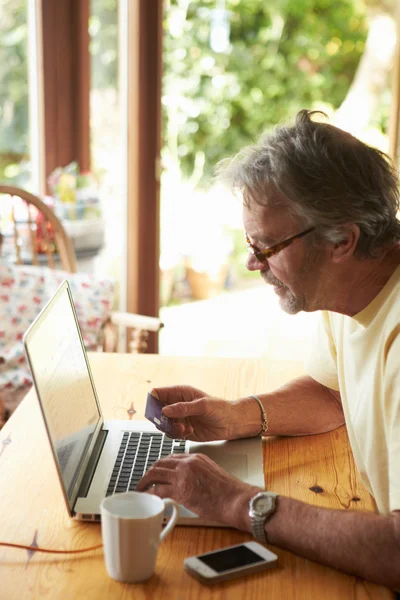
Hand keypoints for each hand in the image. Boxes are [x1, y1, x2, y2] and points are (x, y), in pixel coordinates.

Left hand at [136, 453, 260, 530]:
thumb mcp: (211, 473)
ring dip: (145, 482)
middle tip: (144, 481)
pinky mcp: (181, 490)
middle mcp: (188, 462)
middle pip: (160, 463)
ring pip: (156, 474)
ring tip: (141, 490)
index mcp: (196, 457)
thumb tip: (187, 482)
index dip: (161, 466)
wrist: (236, 499)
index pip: (172, 458)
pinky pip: (159, 490)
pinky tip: (149, 498)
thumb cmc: (228, 491)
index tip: (156, 473)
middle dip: (150, 472)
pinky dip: (151, 494)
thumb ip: (196, 473)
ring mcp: (183, 475)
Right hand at [151, 385, 246, 441]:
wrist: (232, 423)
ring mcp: (179, 418)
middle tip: (169, 423)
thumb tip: (165, 410)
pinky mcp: (182, 430)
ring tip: (183, 428)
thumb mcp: (202, 405)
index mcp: (180, 393)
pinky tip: (188, 432)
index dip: (153, 401)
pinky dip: (177, 435)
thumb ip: (183, 408)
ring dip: (170, 428)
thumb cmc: (220, 408)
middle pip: (157, 411)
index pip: (157, 393)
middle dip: (160, 418)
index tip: (156, 411)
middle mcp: (177, 405)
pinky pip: (171, 434)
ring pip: (163, 424)